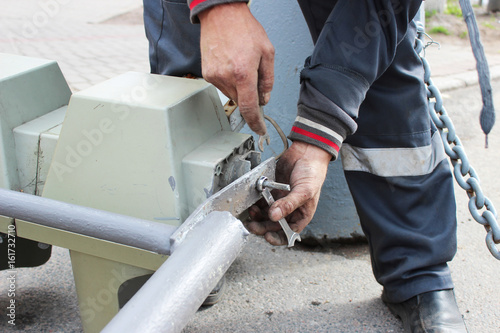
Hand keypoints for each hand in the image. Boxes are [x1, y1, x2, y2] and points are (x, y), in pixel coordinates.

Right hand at [198, 3, 274, 135]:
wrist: (221, 14)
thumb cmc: (244, 28)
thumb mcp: (267, 52)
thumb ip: (268, 79)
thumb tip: (264, 98)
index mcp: (244, 72)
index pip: (249, 107)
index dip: (255, 122)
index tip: (259, 128)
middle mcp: (226, 76)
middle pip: (241, 100)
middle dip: (250, 94)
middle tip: (253, 76)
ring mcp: (214, 76)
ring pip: (231, 94)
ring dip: (239, 86)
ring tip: (241, 64)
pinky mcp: (207, 73)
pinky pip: (222, 85)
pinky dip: (229, 80)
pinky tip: (232, 64)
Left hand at [247, 141, 331, 244]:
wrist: (306, 152)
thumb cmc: (313, 173)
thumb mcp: (304, 191)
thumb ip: (289, 204)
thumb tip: (274, 216)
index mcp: (301, 215)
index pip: (288, 234)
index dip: (277, 238)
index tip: (267, 236)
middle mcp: (289, 210)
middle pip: (272, 226)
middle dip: (261, 227)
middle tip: (251, 225)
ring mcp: (279, 201)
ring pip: (264, 215)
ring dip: (256, 216)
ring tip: (251, 210)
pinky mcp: (271, 191)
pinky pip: (260, 201)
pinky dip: (255, 203)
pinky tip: (252, 202)